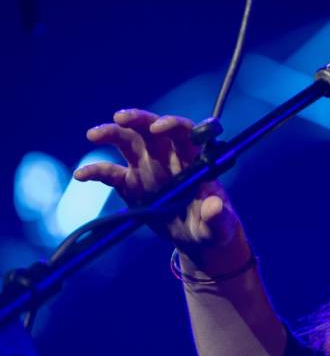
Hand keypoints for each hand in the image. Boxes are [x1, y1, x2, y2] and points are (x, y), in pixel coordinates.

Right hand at [73, 109, 249, 272]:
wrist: (198, 238)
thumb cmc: (216, 227)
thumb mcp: (221, 226)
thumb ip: (218, 216)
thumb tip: (214, 206)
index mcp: (194, 160)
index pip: (185, 133)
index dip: (173, 125)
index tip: (159, 127)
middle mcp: (169, 157)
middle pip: (152, 129)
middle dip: (138, 120)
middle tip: (121, 117)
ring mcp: (148, 168)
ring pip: (129, 142)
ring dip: (112, 133)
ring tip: (94, 134)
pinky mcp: (131, 185)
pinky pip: (111, 173)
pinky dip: (96, 171)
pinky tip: (82, 176)